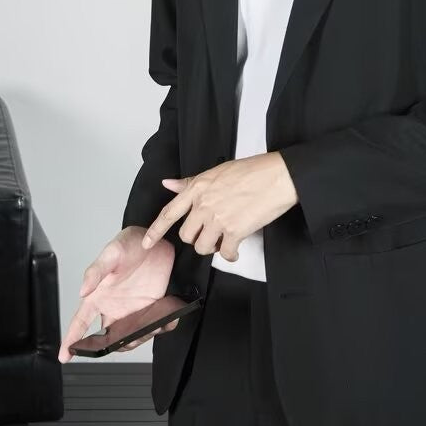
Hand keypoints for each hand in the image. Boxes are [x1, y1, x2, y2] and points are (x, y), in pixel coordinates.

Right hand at [58, 226, 175, 362]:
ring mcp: (134, 309)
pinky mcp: (153, 308)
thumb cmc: (130, 243)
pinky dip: (160, 328)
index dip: (71, 339)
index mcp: (98, 296)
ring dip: (138, 339)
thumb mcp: (111, 253)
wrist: (158, 240)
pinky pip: (155, 325)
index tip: (64, 355)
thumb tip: (82, 290)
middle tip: (123, 342)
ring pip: (131, 336)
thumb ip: (96, 271)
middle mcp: (114, 307)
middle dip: (113, 346)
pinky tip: (164, 322)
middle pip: (108, 337)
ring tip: (146, 330)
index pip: (80, 321)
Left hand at [141, 151, 298, 261]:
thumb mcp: (217, 171)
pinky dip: (231, 255)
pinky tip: (236, 250)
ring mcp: (218, 219)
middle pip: (186, 235)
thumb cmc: (253, 170)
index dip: (156, 231)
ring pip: (203, 247)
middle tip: (211, 233)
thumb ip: (191, 182)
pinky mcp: (235, 231)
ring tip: (225, 240)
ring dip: (213, 247)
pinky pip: (225, 253)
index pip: (169, 213)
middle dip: (197, 238)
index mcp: (197, 188)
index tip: (147, 243)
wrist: (278, 176)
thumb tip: (169, 184)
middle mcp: (204, 204)